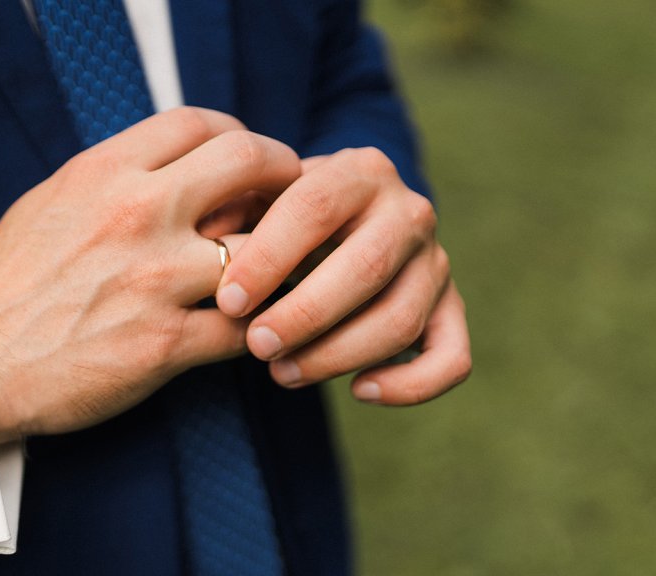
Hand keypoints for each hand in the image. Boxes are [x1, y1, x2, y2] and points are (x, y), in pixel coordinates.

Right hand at [0, 108, 300, 442]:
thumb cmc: (15, 279)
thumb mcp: (56, 201)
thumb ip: (121, 175)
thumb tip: (186, 166)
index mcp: (104, 173)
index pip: (199, 123)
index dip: (240, 137)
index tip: (251, 164)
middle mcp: (135, 214)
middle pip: (249, 161)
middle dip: (284, 175)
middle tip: (290, 204)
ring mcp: (153, 279)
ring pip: (263, 248)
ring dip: (283, 259)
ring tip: (281, 273)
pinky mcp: (164, 344)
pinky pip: (245, 327)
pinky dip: (260, 327)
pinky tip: (254, 328)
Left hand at [215, 148, 470, 403]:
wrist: (337, 225)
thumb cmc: (280, 219)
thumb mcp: (254, 203)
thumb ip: (230, 216)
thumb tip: (204, 245)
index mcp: (360, 171)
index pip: (315, 208)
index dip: (269, 258)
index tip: (228, 301)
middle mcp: (410, 211)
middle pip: (365, 268)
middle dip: (305, 315)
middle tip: (257, 345)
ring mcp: (436, 263)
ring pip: (400, 320)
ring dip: (337, 355)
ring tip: (282, 373)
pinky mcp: (450, 311)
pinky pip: (451, 359)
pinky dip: (410, 385)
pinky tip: (359, 391)